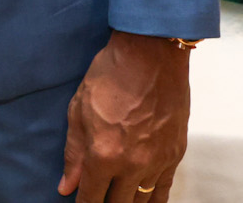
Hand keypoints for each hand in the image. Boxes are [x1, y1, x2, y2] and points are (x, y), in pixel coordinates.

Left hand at [59, 31, 188, 201]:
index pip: (91, 197)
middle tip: (98, 198)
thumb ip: (74, 153)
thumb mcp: (79, 110)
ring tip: (117, 198)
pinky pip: (164, 190)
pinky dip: (152, 199)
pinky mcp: (175, 155)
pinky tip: (143, 201)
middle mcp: (132, 164)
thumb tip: (67, 186)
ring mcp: (157, 161)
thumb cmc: (111, 75)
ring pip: (141, 202)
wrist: (151, 54)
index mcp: (104, 154)